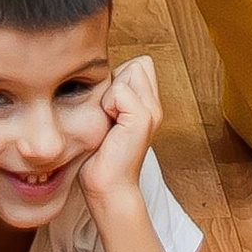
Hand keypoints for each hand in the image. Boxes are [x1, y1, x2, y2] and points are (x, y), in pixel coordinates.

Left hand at [83, 55, 162, 209]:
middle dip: (116, 81)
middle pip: (138, 63)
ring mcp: (151, 112)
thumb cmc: (99, 156)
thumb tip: (96, 73)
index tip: (108, 106)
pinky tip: (108, 126)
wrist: (107, 188)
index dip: (119, 77)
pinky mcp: (142, 119)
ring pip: (131, 71)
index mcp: (148, 104)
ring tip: (107, 120)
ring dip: (110, 92)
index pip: (141, 63)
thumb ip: (111, 94)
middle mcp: (154, 105)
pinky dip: (107, 104)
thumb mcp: (105, 117)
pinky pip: (121, 90)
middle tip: (107, 113)